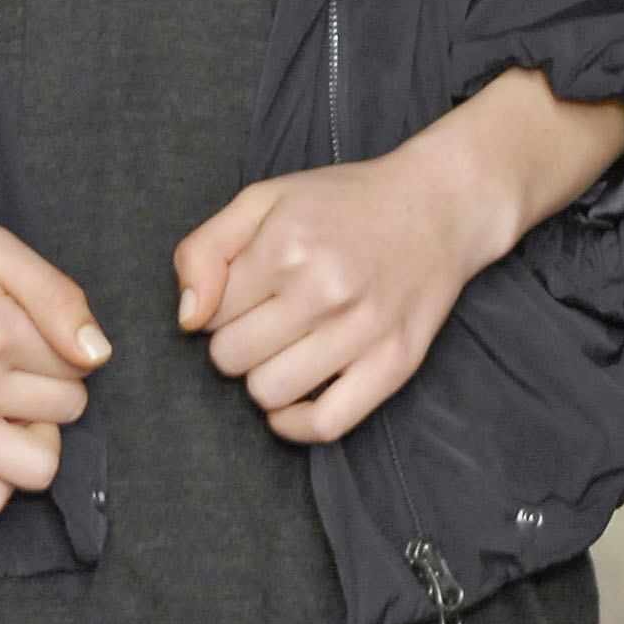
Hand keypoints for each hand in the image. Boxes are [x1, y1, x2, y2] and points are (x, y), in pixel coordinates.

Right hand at [0, 219, 109, 522]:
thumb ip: (56, 294)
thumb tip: (97, 355)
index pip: (80, 366)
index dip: (64, 349)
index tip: (30, 336)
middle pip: (66, 413)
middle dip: (52, 389)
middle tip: (13, 367)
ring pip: (38, 468)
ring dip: (34, 439)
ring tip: (5, 409)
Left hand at [174, 135, 504, 444]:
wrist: (436, 207)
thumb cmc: (343, 203)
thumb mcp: (263, 199)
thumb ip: (205, 250)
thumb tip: (187, 319)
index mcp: (285, 246)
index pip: (209, 315)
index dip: (216, 307)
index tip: (242, 295)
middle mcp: (324, 289)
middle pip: (231, 358)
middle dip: (234, 343)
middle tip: (263, 320)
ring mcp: (363, 330)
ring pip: (268, 392)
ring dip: (263, 378)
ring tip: (283, 348)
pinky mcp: (394, 363)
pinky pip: (326, 424)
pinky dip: (294, 424)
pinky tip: (291, 402)